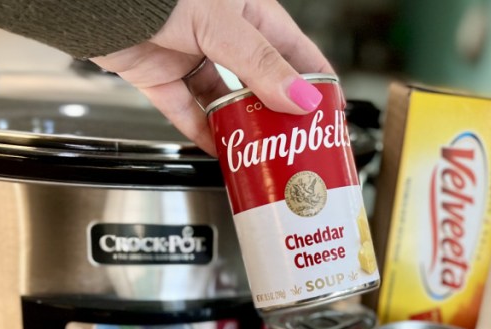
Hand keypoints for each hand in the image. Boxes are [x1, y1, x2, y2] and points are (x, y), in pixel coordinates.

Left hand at [92, 0, 333, 154]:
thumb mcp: (222, 25)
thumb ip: (261, 64)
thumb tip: (302, 99)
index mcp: (247, 10)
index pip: (294, 50)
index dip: (314, 81)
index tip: (330, 111)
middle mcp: (221, 32)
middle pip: (261, 80)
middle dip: (279, 112)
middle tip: (298, 142)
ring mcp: (190, 54)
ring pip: (226, 100)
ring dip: (241, 127)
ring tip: (260, 153)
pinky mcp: (160, 76)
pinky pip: (188, 112)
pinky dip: (203, 134)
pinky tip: (220, 152)